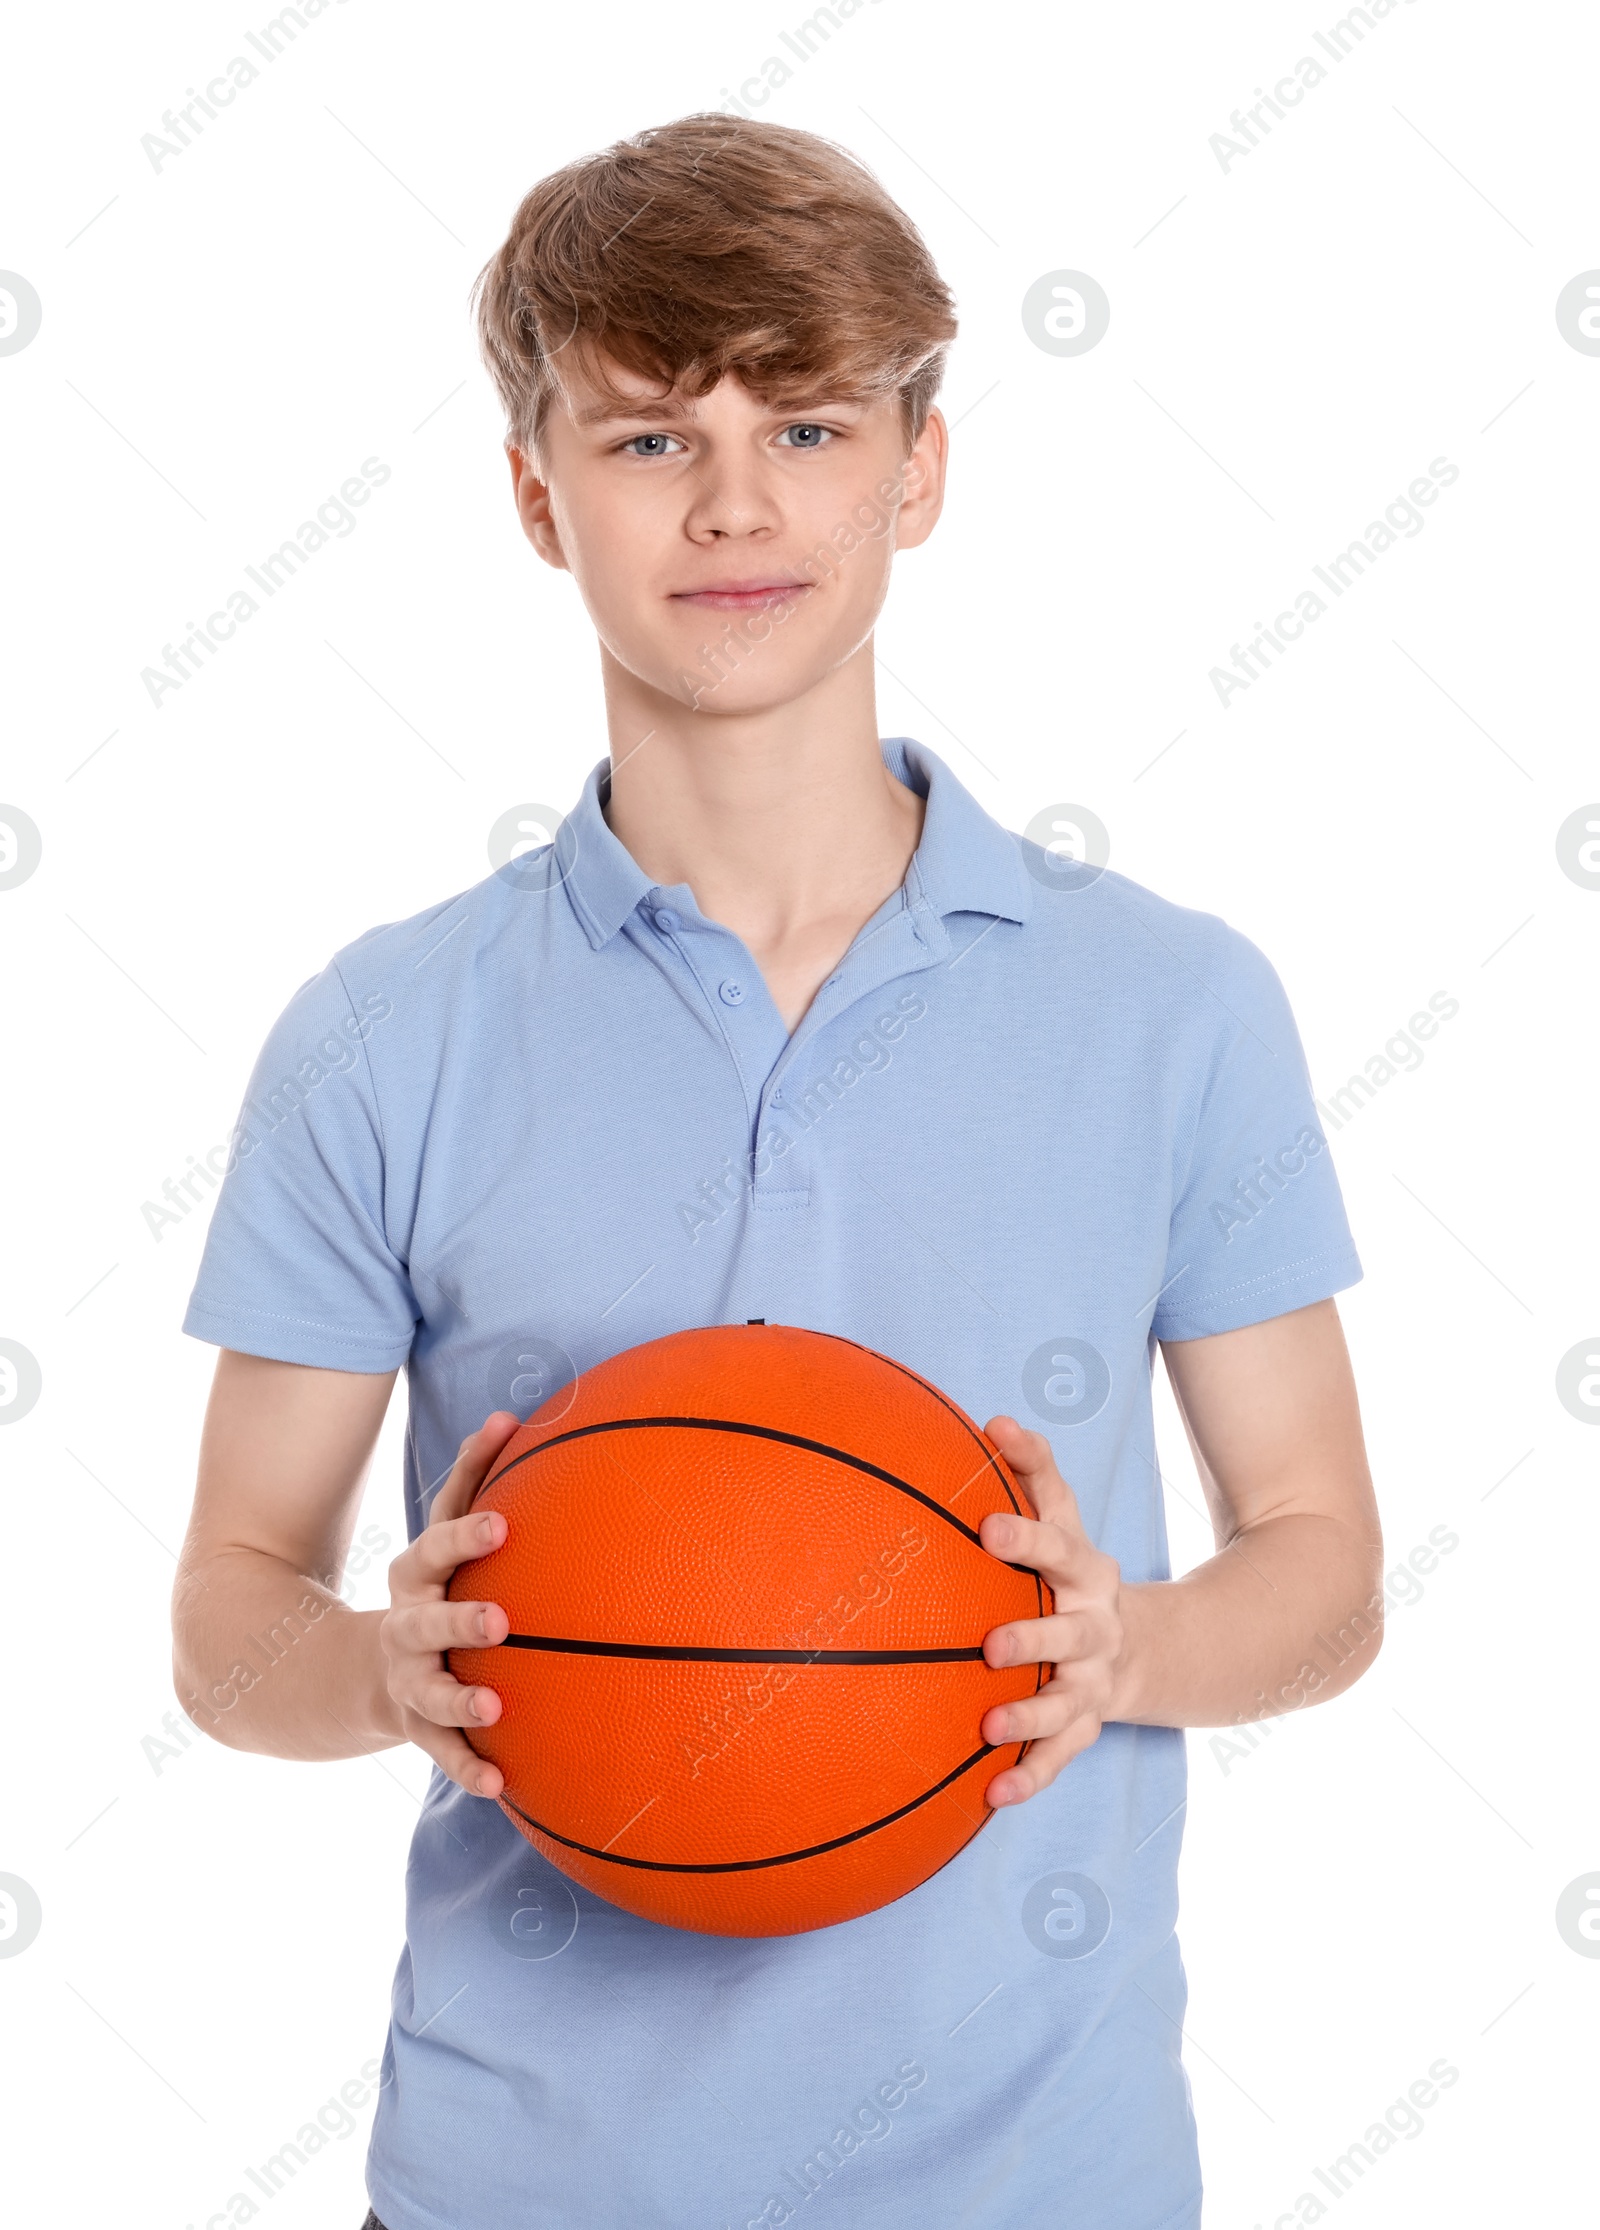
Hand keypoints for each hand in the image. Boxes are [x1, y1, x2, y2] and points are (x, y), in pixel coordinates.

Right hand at [378, 1412, 519, 1795]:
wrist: (360, 1671)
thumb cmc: (432, 1588)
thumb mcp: (442, 1542)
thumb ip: (474, 1481)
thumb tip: (511, 1411)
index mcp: (419, 1573)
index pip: (439, 1543)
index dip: (467, 1533)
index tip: (505, 1523)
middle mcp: (408, 1623)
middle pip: (428, 1619)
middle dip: (461, 1617)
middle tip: (501, 1619)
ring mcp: (409, 1678)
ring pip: (431, 1689)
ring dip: (462, 1695)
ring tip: (495, 1704)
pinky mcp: (418, 1726)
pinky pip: (443, 1751)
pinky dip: (468, 1768)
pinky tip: (501, 1787)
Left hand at [977, 1415, 1123, 1805]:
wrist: (1143, 1644)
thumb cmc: (1073, 1570)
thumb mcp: (1065, 1521)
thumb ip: (1033, 1471)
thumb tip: (992, 1418)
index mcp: (1084, 1572)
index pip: (1058, 1546)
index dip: (1027, 1535)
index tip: (987, 1525)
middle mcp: (1094, 1627)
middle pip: (1068, 1632)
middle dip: (1033, 1638)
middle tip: (990, 1645)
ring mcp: (1093, 1680)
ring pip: (1064, 1704)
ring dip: (1028, 1718)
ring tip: (986, 1728)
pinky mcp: (1085, 1725)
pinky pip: (1061, 1757)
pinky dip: (1030, 1777)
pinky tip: (993, 1797)